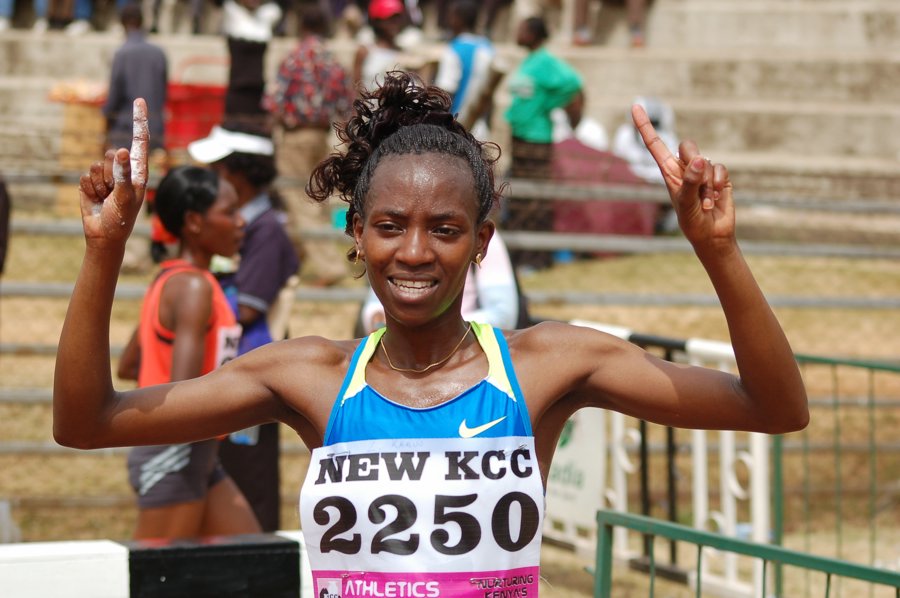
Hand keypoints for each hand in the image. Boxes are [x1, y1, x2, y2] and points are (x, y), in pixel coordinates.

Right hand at [78, 98, 148, 246]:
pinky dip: (88, 189)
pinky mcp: (90, 181)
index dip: (139, 120)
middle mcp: (123, 169)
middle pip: (111, 154)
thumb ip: (123, 174)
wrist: (104, 236)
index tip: (140, 100)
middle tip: (114, 192)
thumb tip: (121, 150)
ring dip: (99, 184)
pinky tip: (96, 200)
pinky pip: (84, 176)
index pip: (140, 140)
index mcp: (138, 171)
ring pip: (96, 164)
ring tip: (106, 197)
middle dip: (110, 174)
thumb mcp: (125, 197)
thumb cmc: (122, 218)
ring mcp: (106, 174)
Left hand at [631, 104, 734, 251]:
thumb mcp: (685, 203)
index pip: (655, 144)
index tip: (635, 106)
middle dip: (692, 160)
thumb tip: (698, 159)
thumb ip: (690, 181)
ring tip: (704, 202)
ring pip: (705, 161)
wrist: (711, 235)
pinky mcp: (720, 176)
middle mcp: (684, 168)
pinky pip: (719, 168)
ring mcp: (703, 171)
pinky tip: (716, 197)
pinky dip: (718, 183)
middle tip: (695, 182)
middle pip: (687, 146)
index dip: (645, 126)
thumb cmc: (691, 221)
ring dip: (705, 184)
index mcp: (668, 172)